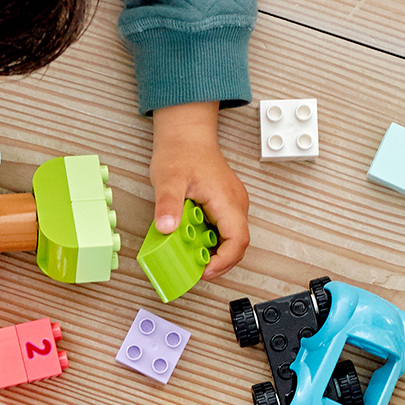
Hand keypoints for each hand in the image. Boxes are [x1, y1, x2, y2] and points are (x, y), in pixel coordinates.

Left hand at [149, 101, 249, 279]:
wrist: (186, 134)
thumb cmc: (181, 151)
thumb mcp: (168, 178)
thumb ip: (168, 204)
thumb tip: (167, 228)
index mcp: (227, 200)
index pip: (238, 241)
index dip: (224, 262)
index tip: (204, 270)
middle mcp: (236, 204)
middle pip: (237, 246)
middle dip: (218, 263)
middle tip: (194, 269)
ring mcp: (232, 205)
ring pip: (231, 240)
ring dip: (213, 253)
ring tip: (191, 255)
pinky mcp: (225, 206)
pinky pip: (223, 231)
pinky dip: (210, 242)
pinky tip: (192, 241)